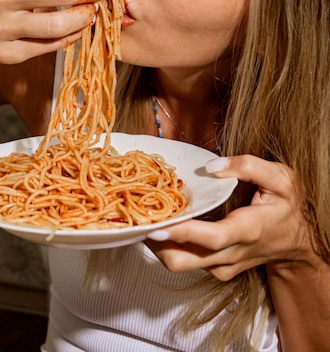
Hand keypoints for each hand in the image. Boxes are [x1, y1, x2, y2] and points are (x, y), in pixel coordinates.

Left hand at [146, 155, 314, 280]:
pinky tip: (165, 222)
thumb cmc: (287, 206)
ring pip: (180, 264)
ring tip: (145, 215)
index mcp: (248, 230)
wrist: (298, 242)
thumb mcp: (280, 178)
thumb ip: (248, 166)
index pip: (212, 238)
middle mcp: (231, 254)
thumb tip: (212, 166)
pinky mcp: (216, 269)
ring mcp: (222, 266)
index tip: (155, 226)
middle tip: (137, 216)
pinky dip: (170, 244)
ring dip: (158, 243)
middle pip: (184, 261)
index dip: (182, 233)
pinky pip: (186, 261)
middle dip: (155, 243)